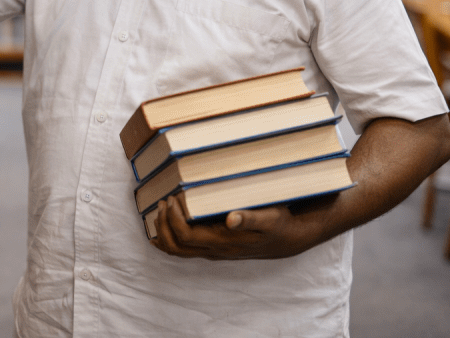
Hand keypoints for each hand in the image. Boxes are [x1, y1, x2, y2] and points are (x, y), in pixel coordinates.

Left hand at [150, 195, 320, 259]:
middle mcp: (215, 251)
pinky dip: (169, 240)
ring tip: (160, 210)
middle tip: (163, 201)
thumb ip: (250, 218)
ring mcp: (213, 251)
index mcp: (223, 242)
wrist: (288, 239)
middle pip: (175, 246)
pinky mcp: (214, 248)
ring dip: (164, 232)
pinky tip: (163, 229)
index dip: (173, 218)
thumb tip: (231, 218)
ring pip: (177, 251)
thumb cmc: (277, 224)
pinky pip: (184, 250)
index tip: (172, 198)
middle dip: (164, 224)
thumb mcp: (269, 218)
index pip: (186, 235)